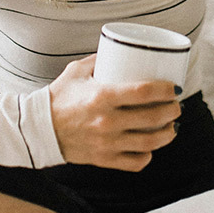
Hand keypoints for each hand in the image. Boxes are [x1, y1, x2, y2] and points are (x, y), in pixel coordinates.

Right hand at [47, 55, 180, 170]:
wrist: (37, 129)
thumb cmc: (59, 97)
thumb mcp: (77, 71)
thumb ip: (100, 59)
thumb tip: (123, 50)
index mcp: (102, 96)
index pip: (144, 92)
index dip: (166, 90)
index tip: (175, 87)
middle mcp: (106, 121)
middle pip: (152, 118)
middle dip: (172, 111)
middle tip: (176, 105)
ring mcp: (106, 143)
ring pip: (149, 143)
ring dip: (167, 134)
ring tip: (172, 126)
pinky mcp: (104, 159)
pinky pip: (135, 162)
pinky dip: (148, 155)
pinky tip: (152, 147)